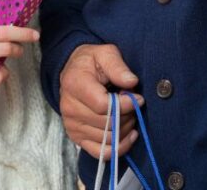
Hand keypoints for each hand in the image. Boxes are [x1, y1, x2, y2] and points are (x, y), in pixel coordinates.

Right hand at [59, 44, 141, 158]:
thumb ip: (118, 66)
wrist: (72, 72)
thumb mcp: (105, 53)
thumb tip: (132, 82)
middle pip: (107, 124)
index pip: (103, 105)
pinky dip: (119, 147)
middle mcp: (69, 107)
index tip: (137, 96)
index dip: (125, 104)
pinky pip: (101, 153)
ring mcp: (72, 125)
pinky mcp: (76, 137)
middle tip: (134, 105)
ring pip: (108, 139)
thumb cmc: (91, 62)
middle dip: (128, 115)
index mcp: (74, 84)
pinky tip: (128, 134)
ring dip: (125, 129)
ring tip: (129, 114)